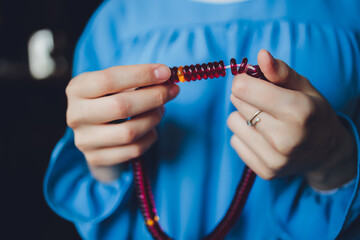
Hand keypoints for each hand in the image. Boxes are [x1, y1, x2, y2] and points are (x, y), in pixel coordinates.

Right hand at [66, 64, 178, 181]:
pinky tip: (152, 128)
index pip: (109, 79)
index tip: (166, 72)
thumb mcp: (115, 85)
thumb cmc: (109, 100)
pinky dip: (149, 137)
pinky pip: (133, 150)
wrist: (95, 132)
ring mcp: (84, 140)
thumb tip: (165, 77)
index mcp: (77, 89)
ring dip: (153, 118)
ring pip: (129, 132)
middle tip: (172, 91)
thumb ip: (137, 80)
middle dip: (153, 97)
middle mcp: (76, 115)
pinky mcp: (97, 158)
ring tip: (161, 109)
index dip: (141, 75)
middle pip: (121, 107)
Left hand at [227, 49, 355, 189]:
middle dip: (246, 96)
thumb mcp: (303, 86)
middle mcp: (287, 138)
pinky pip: (235, 141)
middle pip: (238, 103)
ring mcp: (275, 159)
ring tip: (264, 120)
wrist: (325, 152)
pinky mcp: (265, 171)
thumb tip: (261, 55)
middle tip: (263, 102)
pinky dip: (244, 135)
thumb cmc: (312, 113)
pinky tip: (262, 137)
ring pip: (233, 122)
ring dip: (243, 116)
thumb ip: (280, 71)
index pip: (245, 89)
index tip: (249, 80)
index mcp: (299, 111)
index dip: (243, 80)